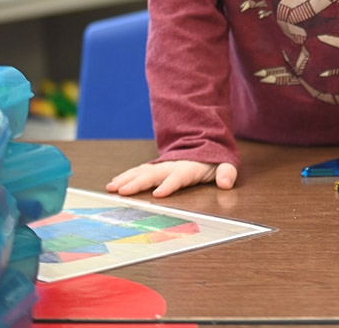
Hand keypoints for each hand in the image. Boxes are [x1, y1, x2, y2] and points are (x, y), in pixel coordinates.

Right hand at [105, 159, 238, 197]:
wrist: (202, 144)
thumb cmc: (213, 160)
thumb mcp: (224, 165)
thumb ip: (226, 173)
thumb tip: (226, 183)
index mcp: (189, 168)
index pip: (178, 177)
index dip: (169, 185)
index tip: (158, 194)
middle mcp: (171, 166)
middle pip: (153, 174)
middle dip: (138, 183)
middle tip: (122, 191)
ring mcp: (161, 165)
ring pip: (142, 171)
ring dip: (126, 179)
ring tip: (111, 188)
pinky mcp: (154, 167)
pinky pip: (138, 171)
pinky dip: (125, 176)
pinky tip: (113, 184)